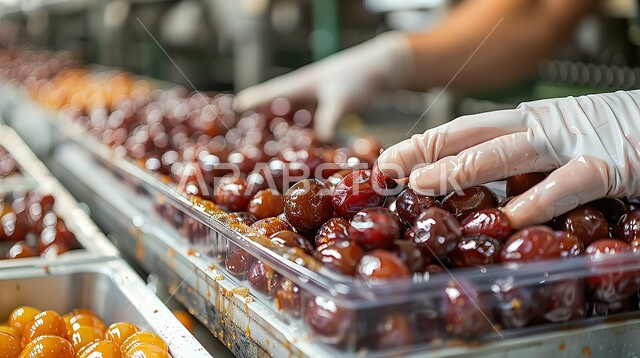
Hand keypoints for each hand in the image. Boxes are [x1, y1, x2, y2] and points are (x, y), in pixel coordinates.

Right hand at [236, 32, 412, 141]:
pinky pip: (308, 125)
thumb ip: (328, 121)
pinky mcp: (327, 109)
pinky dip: (302, 137)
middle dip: (260, 126)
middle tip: (243, 145)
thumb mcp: (341, 100)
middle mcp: (302, 93)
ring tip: (267, 154)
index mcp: (298, 85)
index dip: (248, 106)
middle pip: (274, 110)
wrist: (384, 69)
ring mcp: (314, 101)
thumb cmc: (359, 76)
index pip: (266, 95)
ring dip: (281, 134)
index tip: (229, 117)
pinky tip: (301, 152)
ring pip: (291, 119)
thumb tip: (318, 144)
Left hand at [378, 90, 639, 227]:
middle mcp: (541, 125)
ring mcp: (571, 141)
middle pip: (471, 135)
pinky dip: (538, 201)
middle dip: (424, 152)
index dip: (424, 144)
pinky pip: (567, 184)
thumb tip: (476, 185)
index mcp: (527, 121)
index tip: (388, 160)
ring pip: (507, 152)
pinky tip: (509, 218)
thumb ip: (520, 158)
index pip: (464, 130)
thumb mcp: (557, 139)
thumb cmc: (614, 134)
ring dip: (462, 169)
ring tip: (425, 185)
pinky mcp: (609, 164)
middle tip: (386, 170)